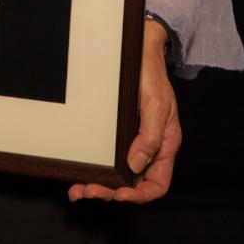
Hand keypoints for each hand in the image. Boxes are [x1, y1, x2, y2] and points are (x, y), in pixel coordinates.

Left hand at [68, 19, 181, 203]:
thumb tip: (136, 165)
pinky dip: (93, 168)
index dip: (139, 195)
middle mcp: (147, 146)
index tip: (120, 194)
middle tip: (90, 191)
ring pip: (116, 173)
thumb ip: (150, 137)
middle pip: (132, 183)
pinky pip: (106, 157)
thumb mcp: (157, 105)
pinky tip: (79, 173)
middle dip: (111, 192)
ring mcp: (130, 139)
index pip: (156, 184)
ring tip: (78, 189)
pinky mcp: (116, 131)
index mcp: (164, 145)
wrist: (139, 49)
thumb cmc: (152, 75)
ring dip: (98, 184)